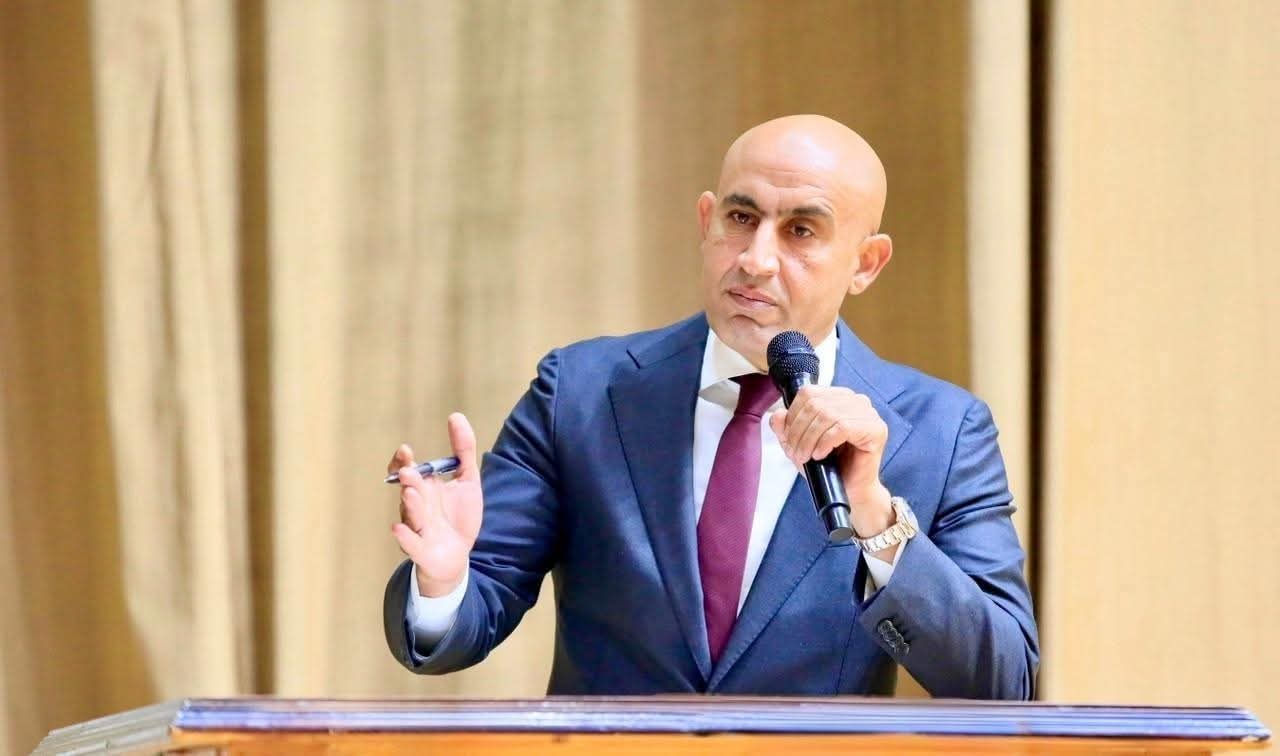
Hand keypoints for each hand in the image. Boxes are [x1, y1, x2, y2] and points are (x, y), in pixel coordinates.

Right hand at [388, 413, 482, 596]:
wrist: (457, 555)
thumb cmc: (457, 516)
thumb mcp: (467, 480)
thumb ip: (463, 449)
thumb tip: (456, 416)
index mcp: (424, 488)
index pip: (407, 471)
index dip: (402, 461)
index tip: (405, 449)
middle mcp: (417, 506)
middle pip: (409, 491)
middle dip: (408, 480)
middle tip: (408, 470)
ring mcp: (417, 528)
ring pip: (410, 516)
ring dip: (410, 505)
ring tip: (410, 492)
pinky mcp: (421, 550)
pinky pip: (411, 544)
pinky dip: (404, 537)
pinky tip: (399, 529)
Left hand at [768, 385, 895, 543]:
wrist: (850, 491)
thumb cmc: (829, 467)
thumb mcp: (799, 445)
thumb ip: (785, 428)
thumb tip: (777, 415)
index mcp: (838, 397)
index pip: (808, 393)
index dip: (792, 415)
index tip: (788, 438)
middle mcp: (855, 401)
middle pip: (816, 404)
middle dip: (799, 431)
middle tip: (796, 453)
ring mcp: (869, 413)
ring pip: (828, 415)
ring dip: (810, 439)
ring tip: (807, 456)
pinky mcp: (876, 429)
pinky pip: (843, 427)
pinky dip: (826, 442)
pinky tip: (821, 455)